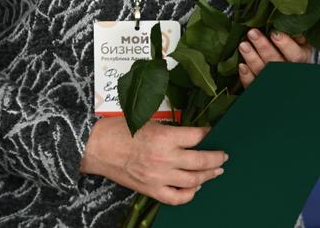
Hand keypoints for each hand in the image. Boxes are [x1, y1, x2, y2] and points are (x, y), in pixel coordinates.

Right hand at [80, 116, 226, 204]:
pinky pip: (177, 198)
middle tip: (223, 155)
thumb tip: (187, 132)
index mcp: (164, 137)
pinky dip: (190, 195)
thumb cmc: (118, 130)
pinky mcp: (151, 190)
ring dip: (208, 175)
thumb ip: (169, 128)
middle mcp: (165, 158)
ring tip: (216, 171)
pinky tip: (194, 188)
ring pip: (194, 180)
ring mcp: (159, 177)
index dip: (207, 133)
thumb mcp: (146, 120)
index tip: (211, 132)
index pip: (196, 136)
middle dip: (217, 157)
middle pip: (201, 160)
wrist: (96, 147)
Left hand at [238, 29, 312, 88]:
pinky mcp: (261, 87)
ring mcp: (274, 81)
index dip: (286, 45)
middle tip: (252, 33)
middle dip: (264, 47)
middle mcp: (288, 72)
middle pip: (276, 63)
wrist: (289, 71)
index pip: (296, 56)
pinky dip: (247, 76)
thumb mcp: (300, 44)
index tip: (274, 33)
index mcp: (301, 61)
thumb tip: (287, 27)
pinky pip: (253, 85)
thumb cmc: (293, 52)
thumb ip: (296, 36)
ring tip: (243, 45)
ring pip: (263, 72)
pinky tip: (241, 66)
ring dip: (252, 58)